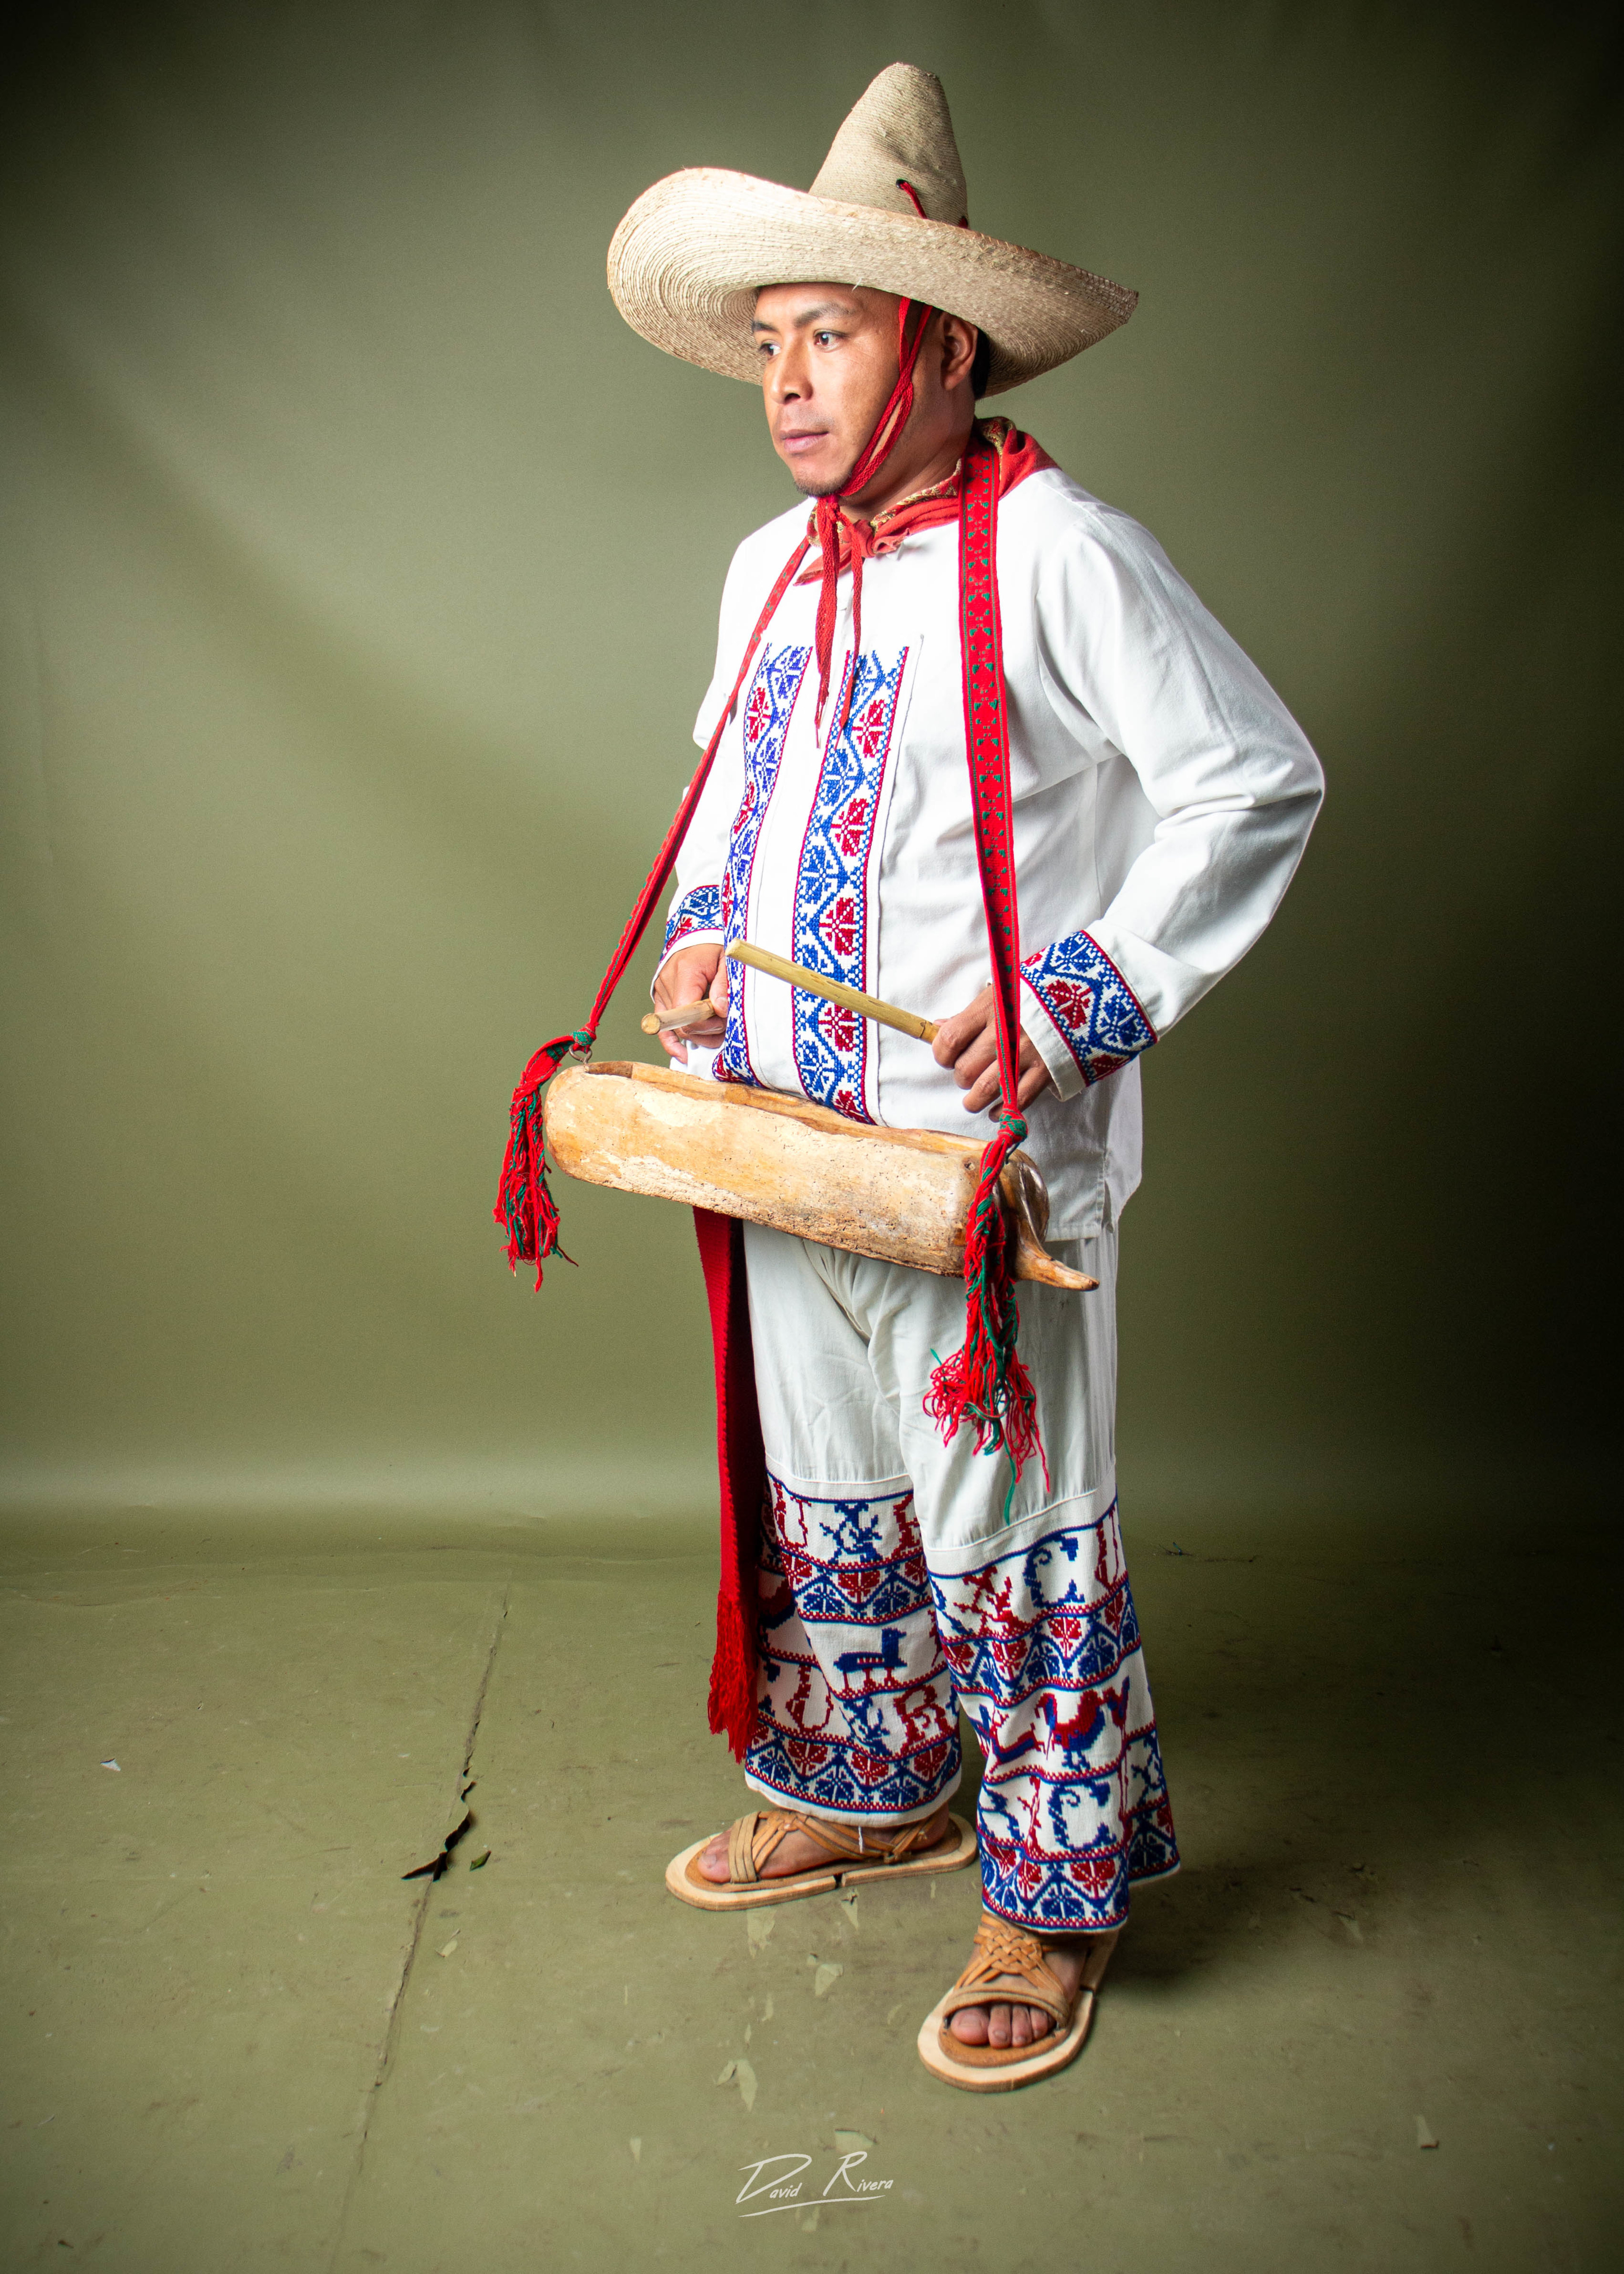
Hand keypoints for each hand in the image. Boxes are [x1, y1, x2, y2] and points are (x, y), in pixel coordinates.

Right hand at [651, 944, 725, 1063]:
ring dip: (698, 1034)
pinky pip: (663, 1025)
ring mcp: (661, 990)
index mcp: (686, 972)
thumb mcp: (727, 961)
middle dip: (706, 1031)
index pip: (688, 1011)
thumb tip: (720, 1010)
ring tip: (716, 1029)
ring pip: (676, 1027)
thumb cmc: (715, 947)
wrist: (698, 934)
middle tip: (725, 1026)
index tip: (722, 1020)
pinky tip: (682, 1054)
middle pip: (682, 1024)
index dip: (706, 1024)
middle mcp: (668, 982)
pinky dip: (672, 1041)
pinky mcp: (660, 996)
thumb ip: (723, 985)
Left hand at [931, 983, 1052, 1114]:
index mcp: (992, 1009)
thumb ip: (970, 1013)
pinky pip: (1016, 1101)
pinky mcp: (1046, 1071)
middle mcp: (1005, 1033)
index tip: (946, 1056)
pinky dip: (1001, 1111)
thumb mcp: (1002, 991)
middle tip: (968, 1073)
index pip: (950, 1040)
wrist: (1088, 994)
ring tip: (973, 1099)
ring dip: (973, 1100)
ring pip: (984, 1090)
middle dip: (961, 1076)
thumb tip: (939, 1027)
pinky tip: (996, 1111)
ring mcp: (1026, 1055)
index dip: (942, 1054)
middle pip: (965, 1069)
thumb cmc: (1039, 992)